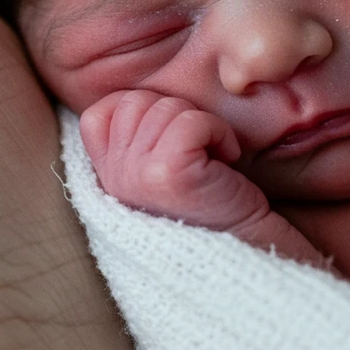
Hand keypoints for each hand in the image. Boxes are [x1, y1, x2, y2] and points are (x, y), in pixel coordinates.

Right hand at [80, 90, 271, 228]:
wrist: (250, 254)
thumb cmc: (216, 207)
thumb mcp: (164, 172)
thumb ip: (141, 141)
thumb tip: (145, 95)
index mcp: (106, 177)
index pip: (99, 112)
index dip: (144, 111)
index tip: (177, 141)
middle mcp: (112, 179)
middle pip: (135, 102)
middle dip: (178, 116)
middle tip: (200, 152)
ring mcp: (134, 177)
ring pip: (165, 108)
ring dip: (203, 126)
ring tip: (214, 160)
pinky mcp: (165, 175)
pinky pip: (190, 121)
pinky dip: (219, 133)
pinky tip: (227, 162)